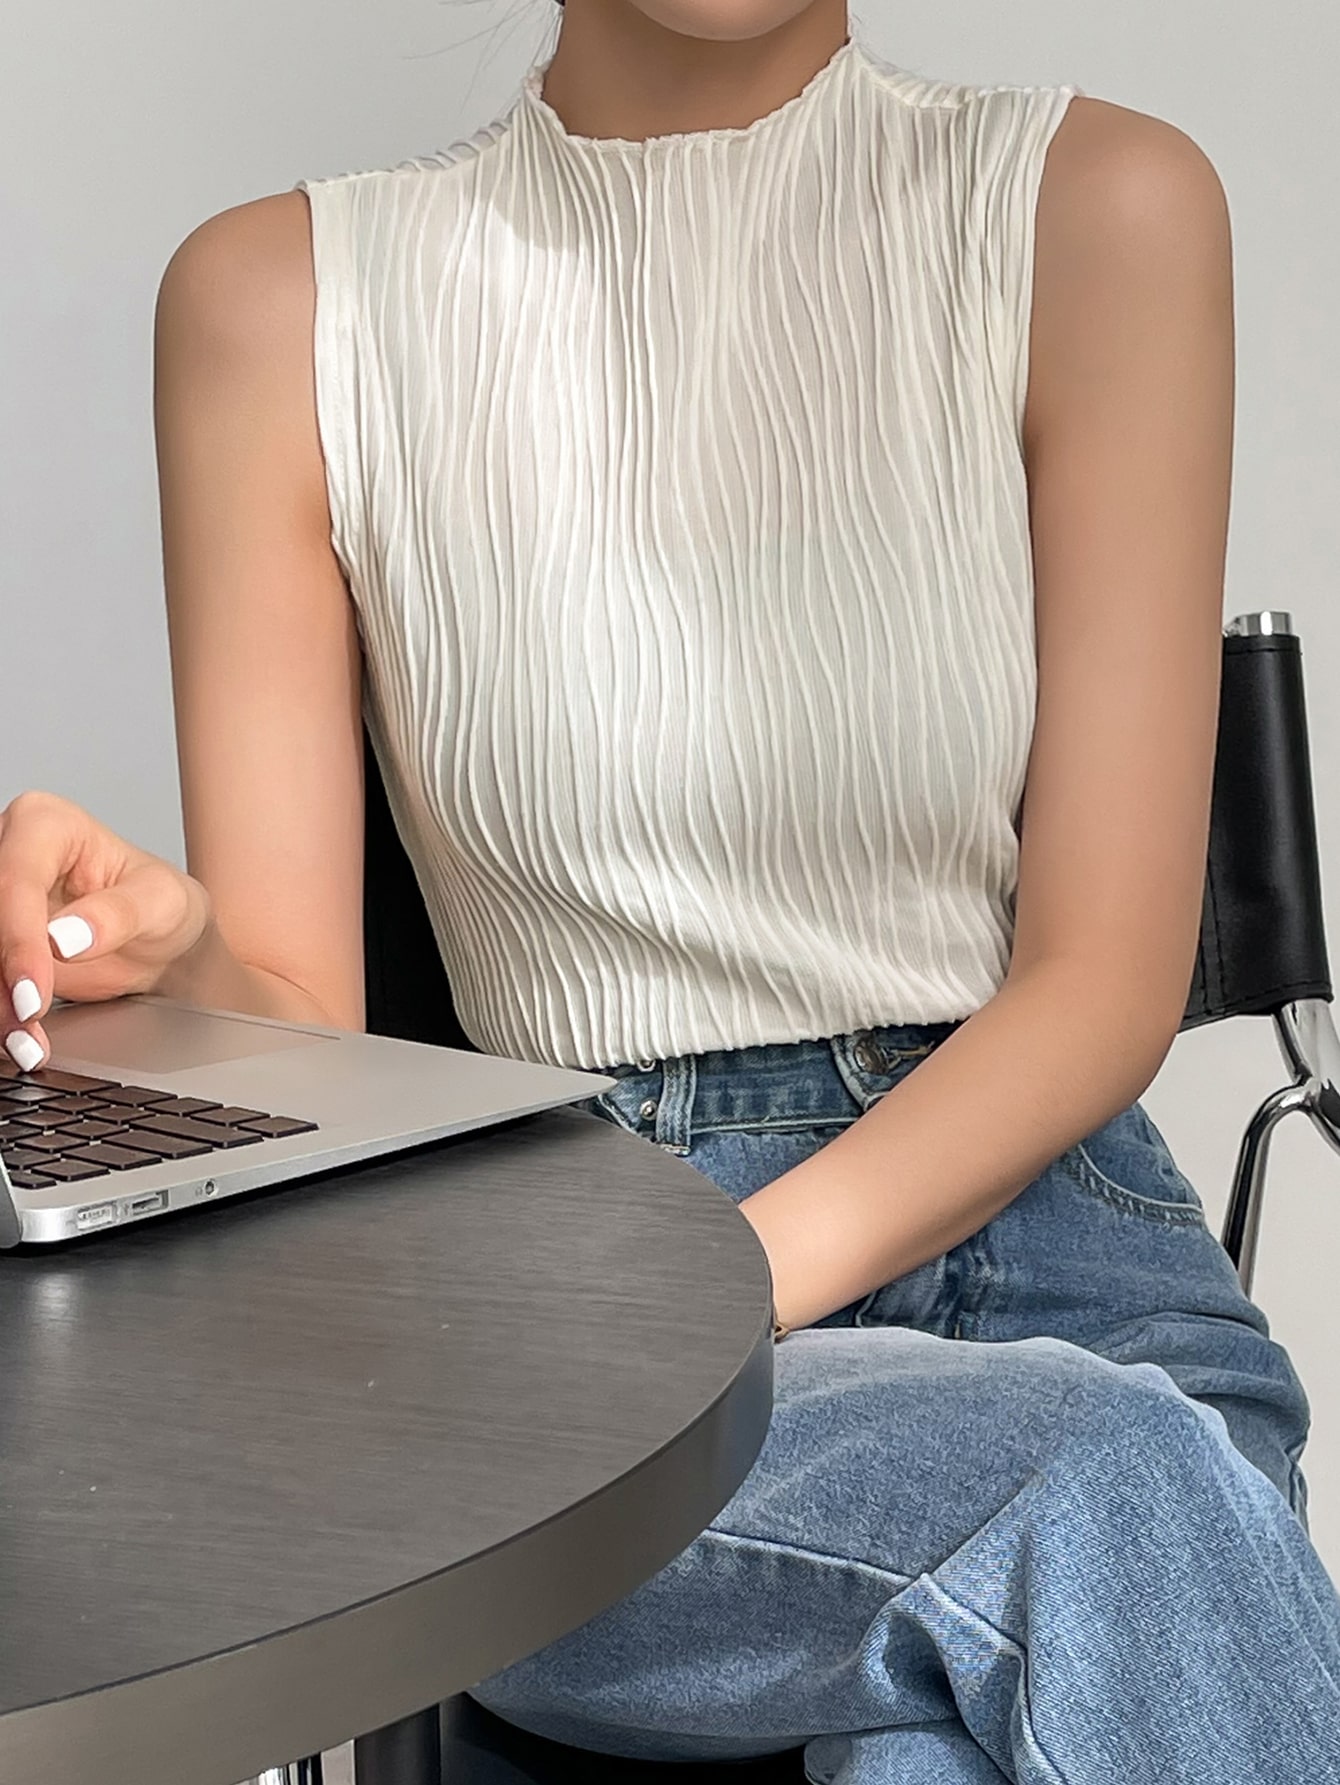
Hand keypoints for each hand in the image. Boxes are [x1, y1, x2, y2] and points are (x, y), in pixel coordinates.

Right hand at [0, 789, 212, 1070]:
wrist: (163, 945)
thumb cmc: (163, 906)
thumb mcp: (163, 902)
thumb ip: (119, 914)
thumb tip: (63, 938)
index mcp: (47, 824)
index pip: (15, 879)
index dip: (18, 939)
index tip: (33, 991)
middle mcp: (10, 853)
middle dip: (2, 976)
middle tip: (29, 1021)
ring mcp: (1, 900)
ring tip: (28, 1041)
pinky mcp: (0, 941)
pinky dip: (0, 1010)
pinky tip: (21, 1037)